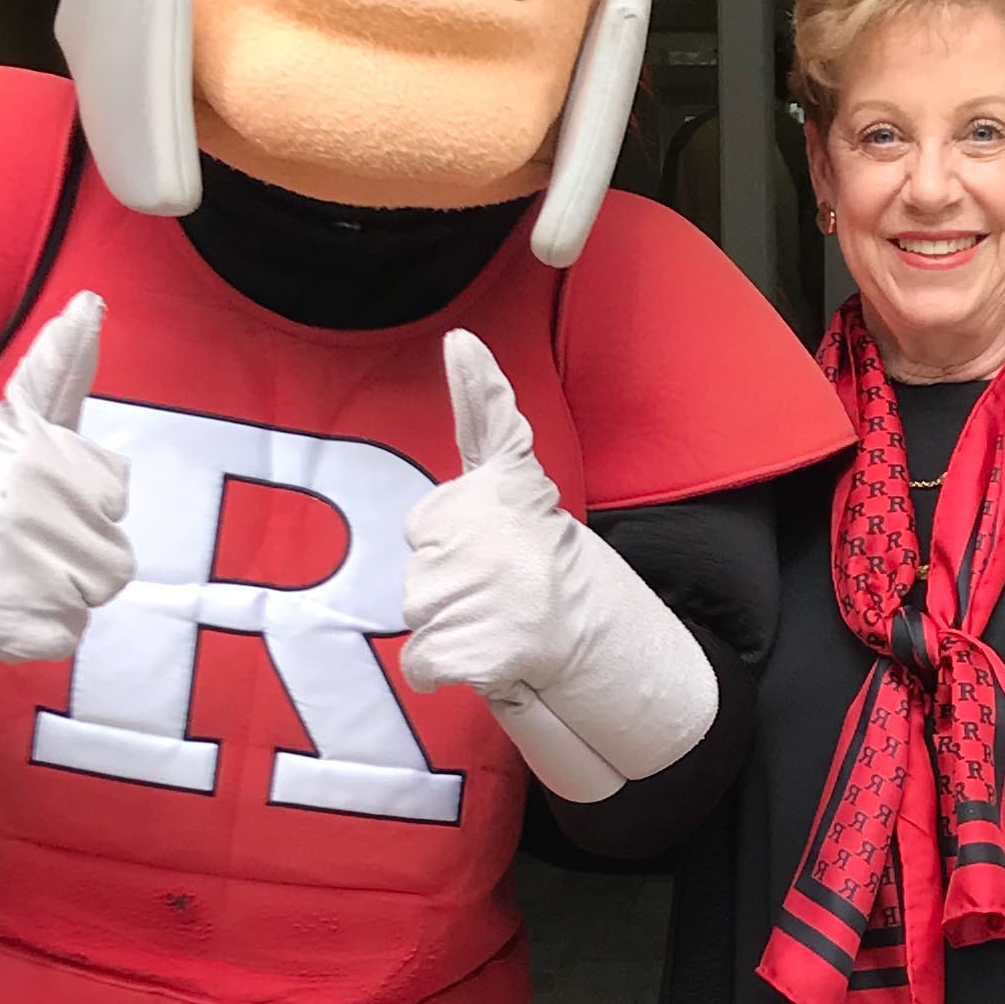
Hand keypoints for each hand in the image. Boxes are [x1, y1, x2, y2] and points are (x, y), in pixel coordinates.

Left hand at [400, 332, 714, 793]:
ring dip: (450, 623)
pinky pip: (423, 661)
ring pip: (419, 614)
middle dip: (448, 582)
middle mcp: (486, 537)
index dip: (453, 541)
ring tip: (496, 617)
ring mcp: (477, 596)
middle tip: (496, 586)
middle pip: (417, 570)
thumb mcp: (510, 466)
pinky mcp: (472, 650)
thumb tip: (458, 336)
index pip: (429, 522)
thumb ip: (481, 401)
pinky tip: (486, 652)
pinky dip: (446, 667)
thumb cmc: (537, 546)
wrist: (587, 625)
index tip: (497, 547)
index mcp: (497, 491)